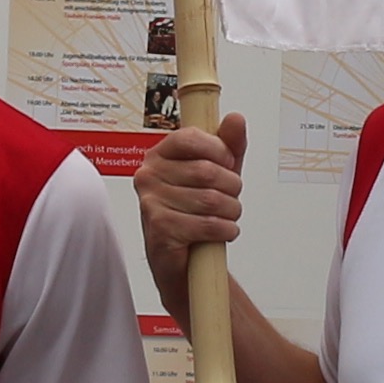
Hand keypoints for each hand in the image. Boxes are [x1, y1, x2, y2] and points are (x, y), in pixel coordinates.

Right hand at [130, 117, 247, 312]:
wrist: (184, 263)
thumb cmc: (197, 214)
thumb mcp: (218, 174)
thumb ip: (228, 145)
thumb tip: (235, 119)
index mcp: (159, 155)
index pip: (191, 138)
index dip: (220, 152)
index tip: (228, 165)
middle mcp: (149, 175)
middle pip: (206, 171)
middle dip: (231, 188)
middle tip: (230, 199)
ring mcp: (151, 202)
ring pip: (210, 199)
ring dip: (230, 212)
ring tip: (226, 217)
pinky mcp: (159, 228)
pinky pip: (206, 224)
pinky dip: (224, 230)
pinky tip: (222, 232)